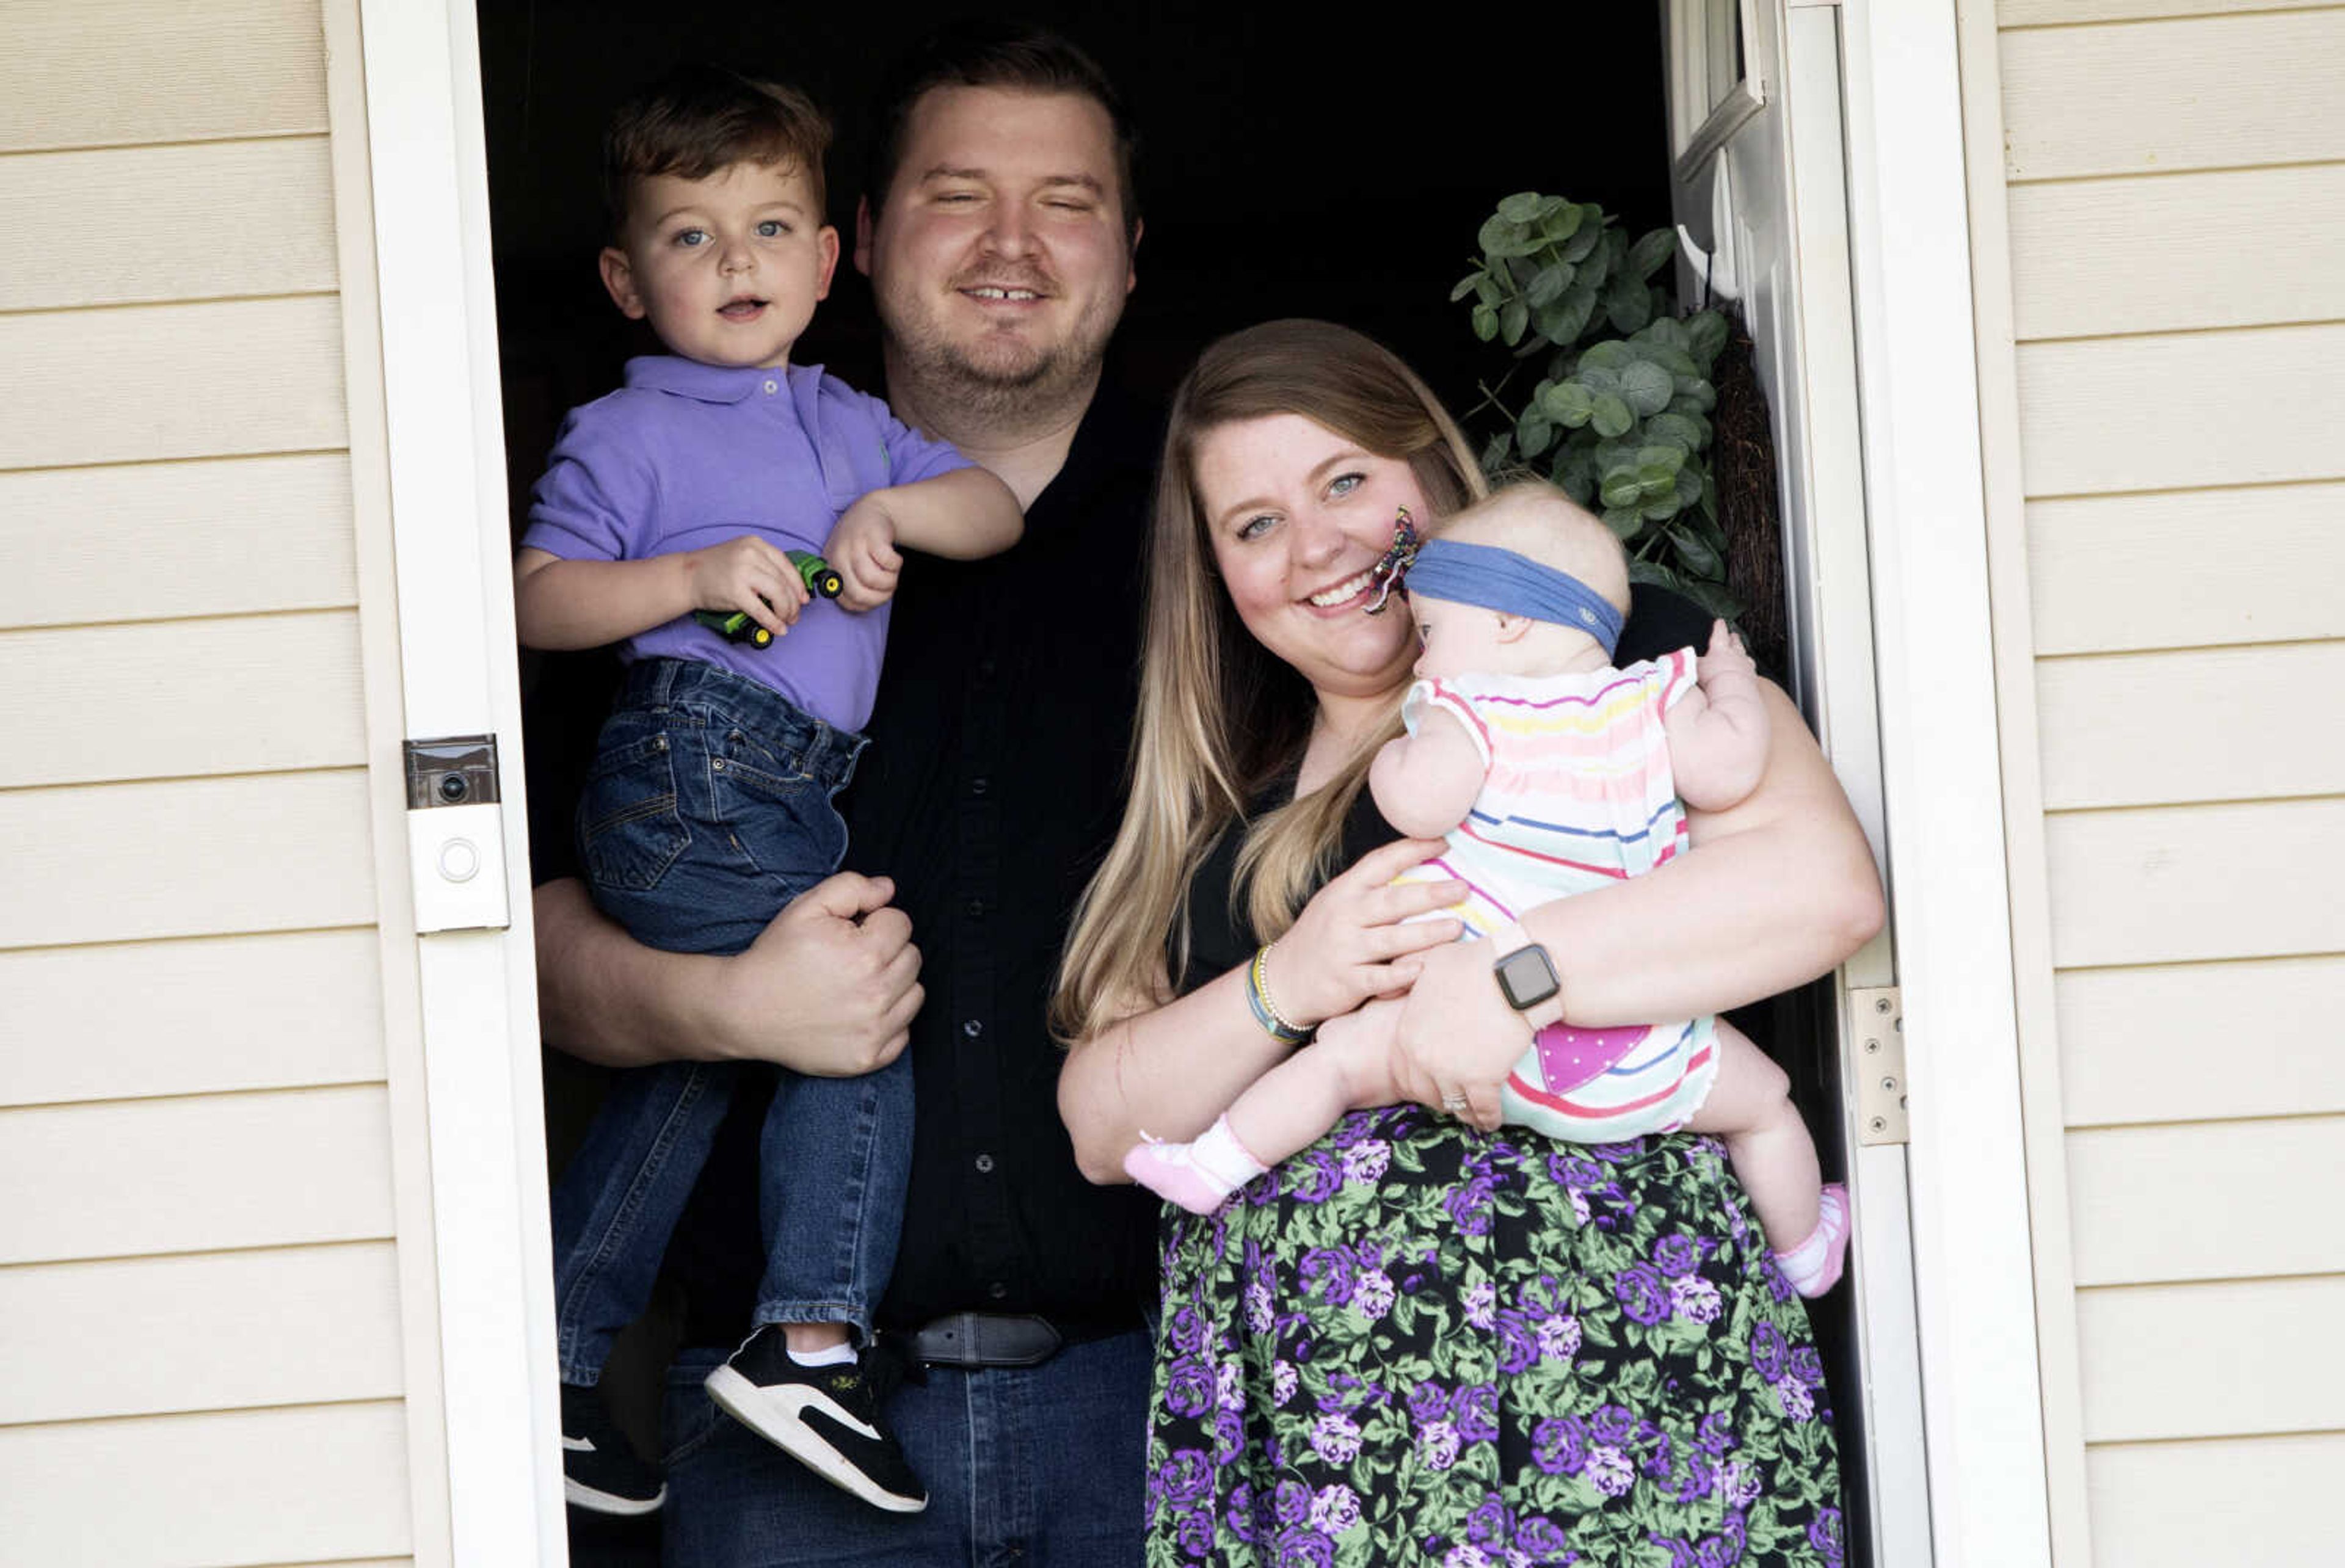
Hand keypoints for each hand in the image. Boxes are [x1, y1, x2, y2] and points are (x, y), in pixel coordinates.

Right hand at [680, 535, 809, 639]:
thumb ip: (764, 565)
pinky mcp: (736, 592)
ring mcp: (743, 572)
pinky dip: (773, 622)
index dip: (798, 585)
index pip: (786, 564)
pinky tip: (778, 628)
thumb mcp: (742, 555)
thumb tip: (792, 589)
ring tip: (786, 621)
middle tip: (794, 616)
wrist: (687, 576)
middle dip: (794, 603)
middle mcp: (751, 554)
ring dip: (786, 612)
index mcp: (755, 544)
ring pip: (778, 594)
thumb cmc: (715, 569)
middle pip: (784, 581)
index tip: (803, 598)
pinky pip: (762, 610)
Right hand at [706, 872, 922, 1075]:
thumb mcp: (806, 907)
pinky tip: (859, 1012)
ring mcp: (874, 1031)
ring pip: (914, 993)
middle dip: (887, 949)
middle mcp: (875, 994)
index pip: (901, 924)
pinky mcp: (868, 1058)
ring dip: (894, 983)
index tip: (851, 932)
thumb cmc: (776, 956)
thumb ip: (852, 887)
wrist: (744, 1010)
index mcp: (865, 954)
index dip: (875, 921)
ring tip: (857, 982)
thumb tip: (888, 889)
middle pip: (912, 957)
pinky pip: (904, 1033)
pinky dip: (889, 1021)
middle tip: (851, 956)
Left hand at [824, 496, 903, 611]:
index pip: (847, 601)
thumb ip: (850, 585)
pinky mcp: (872, 537)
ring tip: (893, 573)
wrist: (870, 511)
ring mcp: (854, 546)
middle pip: (859, 593)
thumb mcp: (847, 563)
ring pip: (873, 579)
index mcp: (830, 569)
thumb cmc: (859, 544)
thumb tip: (864, 604)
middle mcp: (838, 557)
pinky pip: (888, 562)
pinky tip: (895, 559)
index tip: (878, 595)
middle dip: (881, 596)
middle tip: (889, 587)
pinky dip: (896, 565)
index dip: (869, 604)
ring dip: (890, 581)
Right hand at [1258, 838, 1464, 1027]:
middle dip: (1431, 894)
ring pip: (1392, 939)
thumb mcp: (1337, 904)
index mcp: (1345, 891)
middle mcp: (1344, 915)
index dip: (1413, 850)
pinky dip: (1402, 974)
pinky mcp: (1347, 981)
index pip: (1381, 863)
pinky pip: (1380, 978)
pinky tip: (1423, 969)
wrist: (1283, 980)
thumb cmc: (1321, 937)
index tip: (1444, 843)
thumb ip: (1371, 891)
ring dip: (1427, 933)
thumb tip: (1425, 875)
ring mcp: (1345, 948)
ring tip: (1456, 928)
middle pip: (1393, 901)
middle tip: (1463, 889)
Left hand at [1384, 934, 1525, 1130]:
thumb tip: (1390, 990)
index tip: (1434, 1083)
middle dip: (1440, 1098)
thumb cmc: (1474, 963)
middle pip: (1426, 1093)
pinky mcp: (1482, 1081)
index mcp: (1406, 1033)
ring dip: (1465, 1113)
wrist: (1513, 974)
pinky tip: (1493, 1120)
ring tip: (1474, 1115)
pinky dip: (1489, 1118)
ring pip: (1454, 1104)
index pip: (1403, 1072)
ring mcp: (1450, 1072)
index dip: (1420, 1080)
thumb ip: (1404, 973)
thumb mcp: (1428, 960)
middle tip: (1455, 1100)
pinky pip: (1483, 1111)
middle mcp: (1422, 1057)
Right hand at [1697, 619, 1756, 688]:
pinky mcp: (1752, 678)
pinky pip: (1750, 670)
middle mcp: (1735, 654)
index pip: (1720, 633)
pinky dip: (1748, 669)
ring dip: (1743, 654)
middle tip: (1734, 635)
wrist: (1732, 690)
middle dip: (1734, 638)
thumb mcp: (1696, 667)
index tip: (1720, 621)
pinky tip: (1747, 672)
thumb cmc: (1713, 677)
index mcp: (1720, 648)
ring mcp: (1745, 665)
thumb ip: (1692, 661)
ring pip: (1745, 656)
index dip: (1719, 627)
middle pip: (1735, 643)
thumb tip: (1684, 659)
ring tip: (1743, 654)